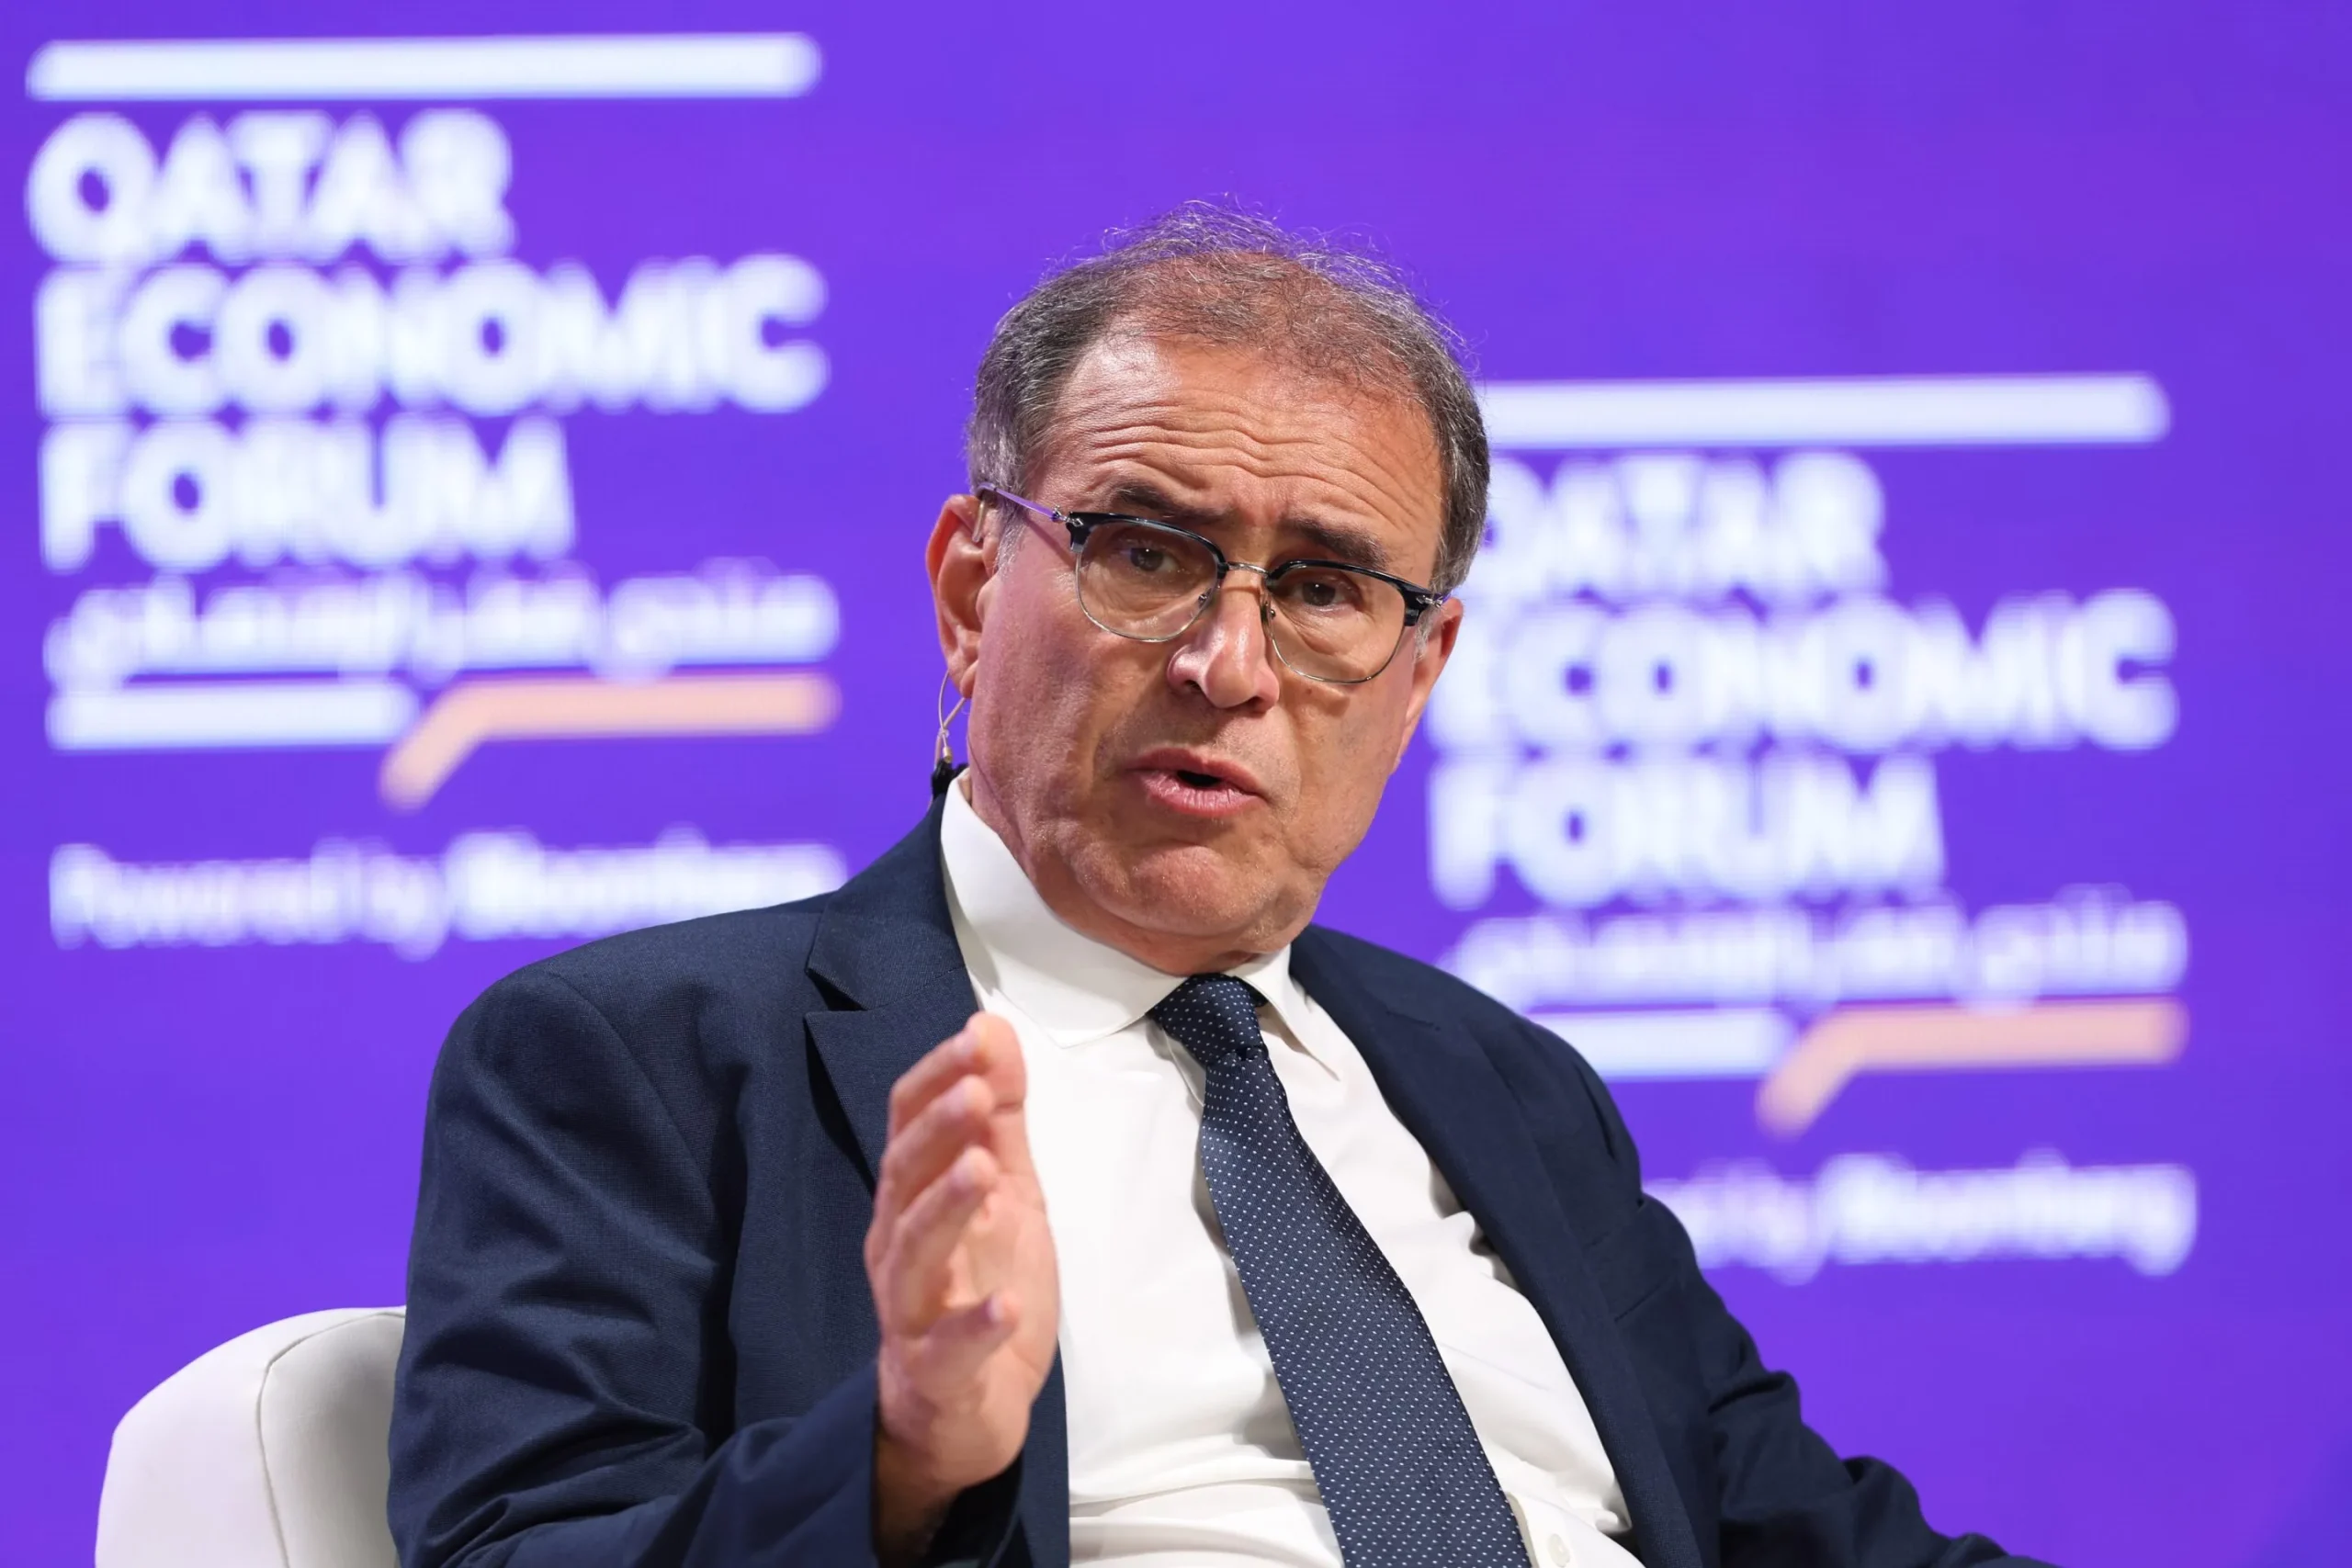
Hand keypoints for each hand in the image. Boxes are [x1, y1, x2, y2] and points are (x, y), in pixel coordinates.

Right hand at [864, 1014, 1058, 1562]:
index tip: (979, 1038)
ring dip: (946, 1209)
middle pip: (904, 1178)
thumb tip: (990, 1026)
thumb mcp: (1005, 1194)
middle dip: (938, 1131)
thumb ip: (998, 1119)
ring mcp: (910, 1310)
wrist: (964, 1415)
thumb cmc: (978, 1288)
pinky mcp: (933, 1374)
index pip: (906, 1122)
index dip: (939, 1078)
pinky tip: (1004, 1307)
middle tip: (975, 1089)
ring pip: (913, 1254)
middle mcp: (898, 1246)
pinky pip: (944, 1350)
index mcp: (912, 1197)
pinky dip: (972, 1327)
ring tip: (983, 1171)